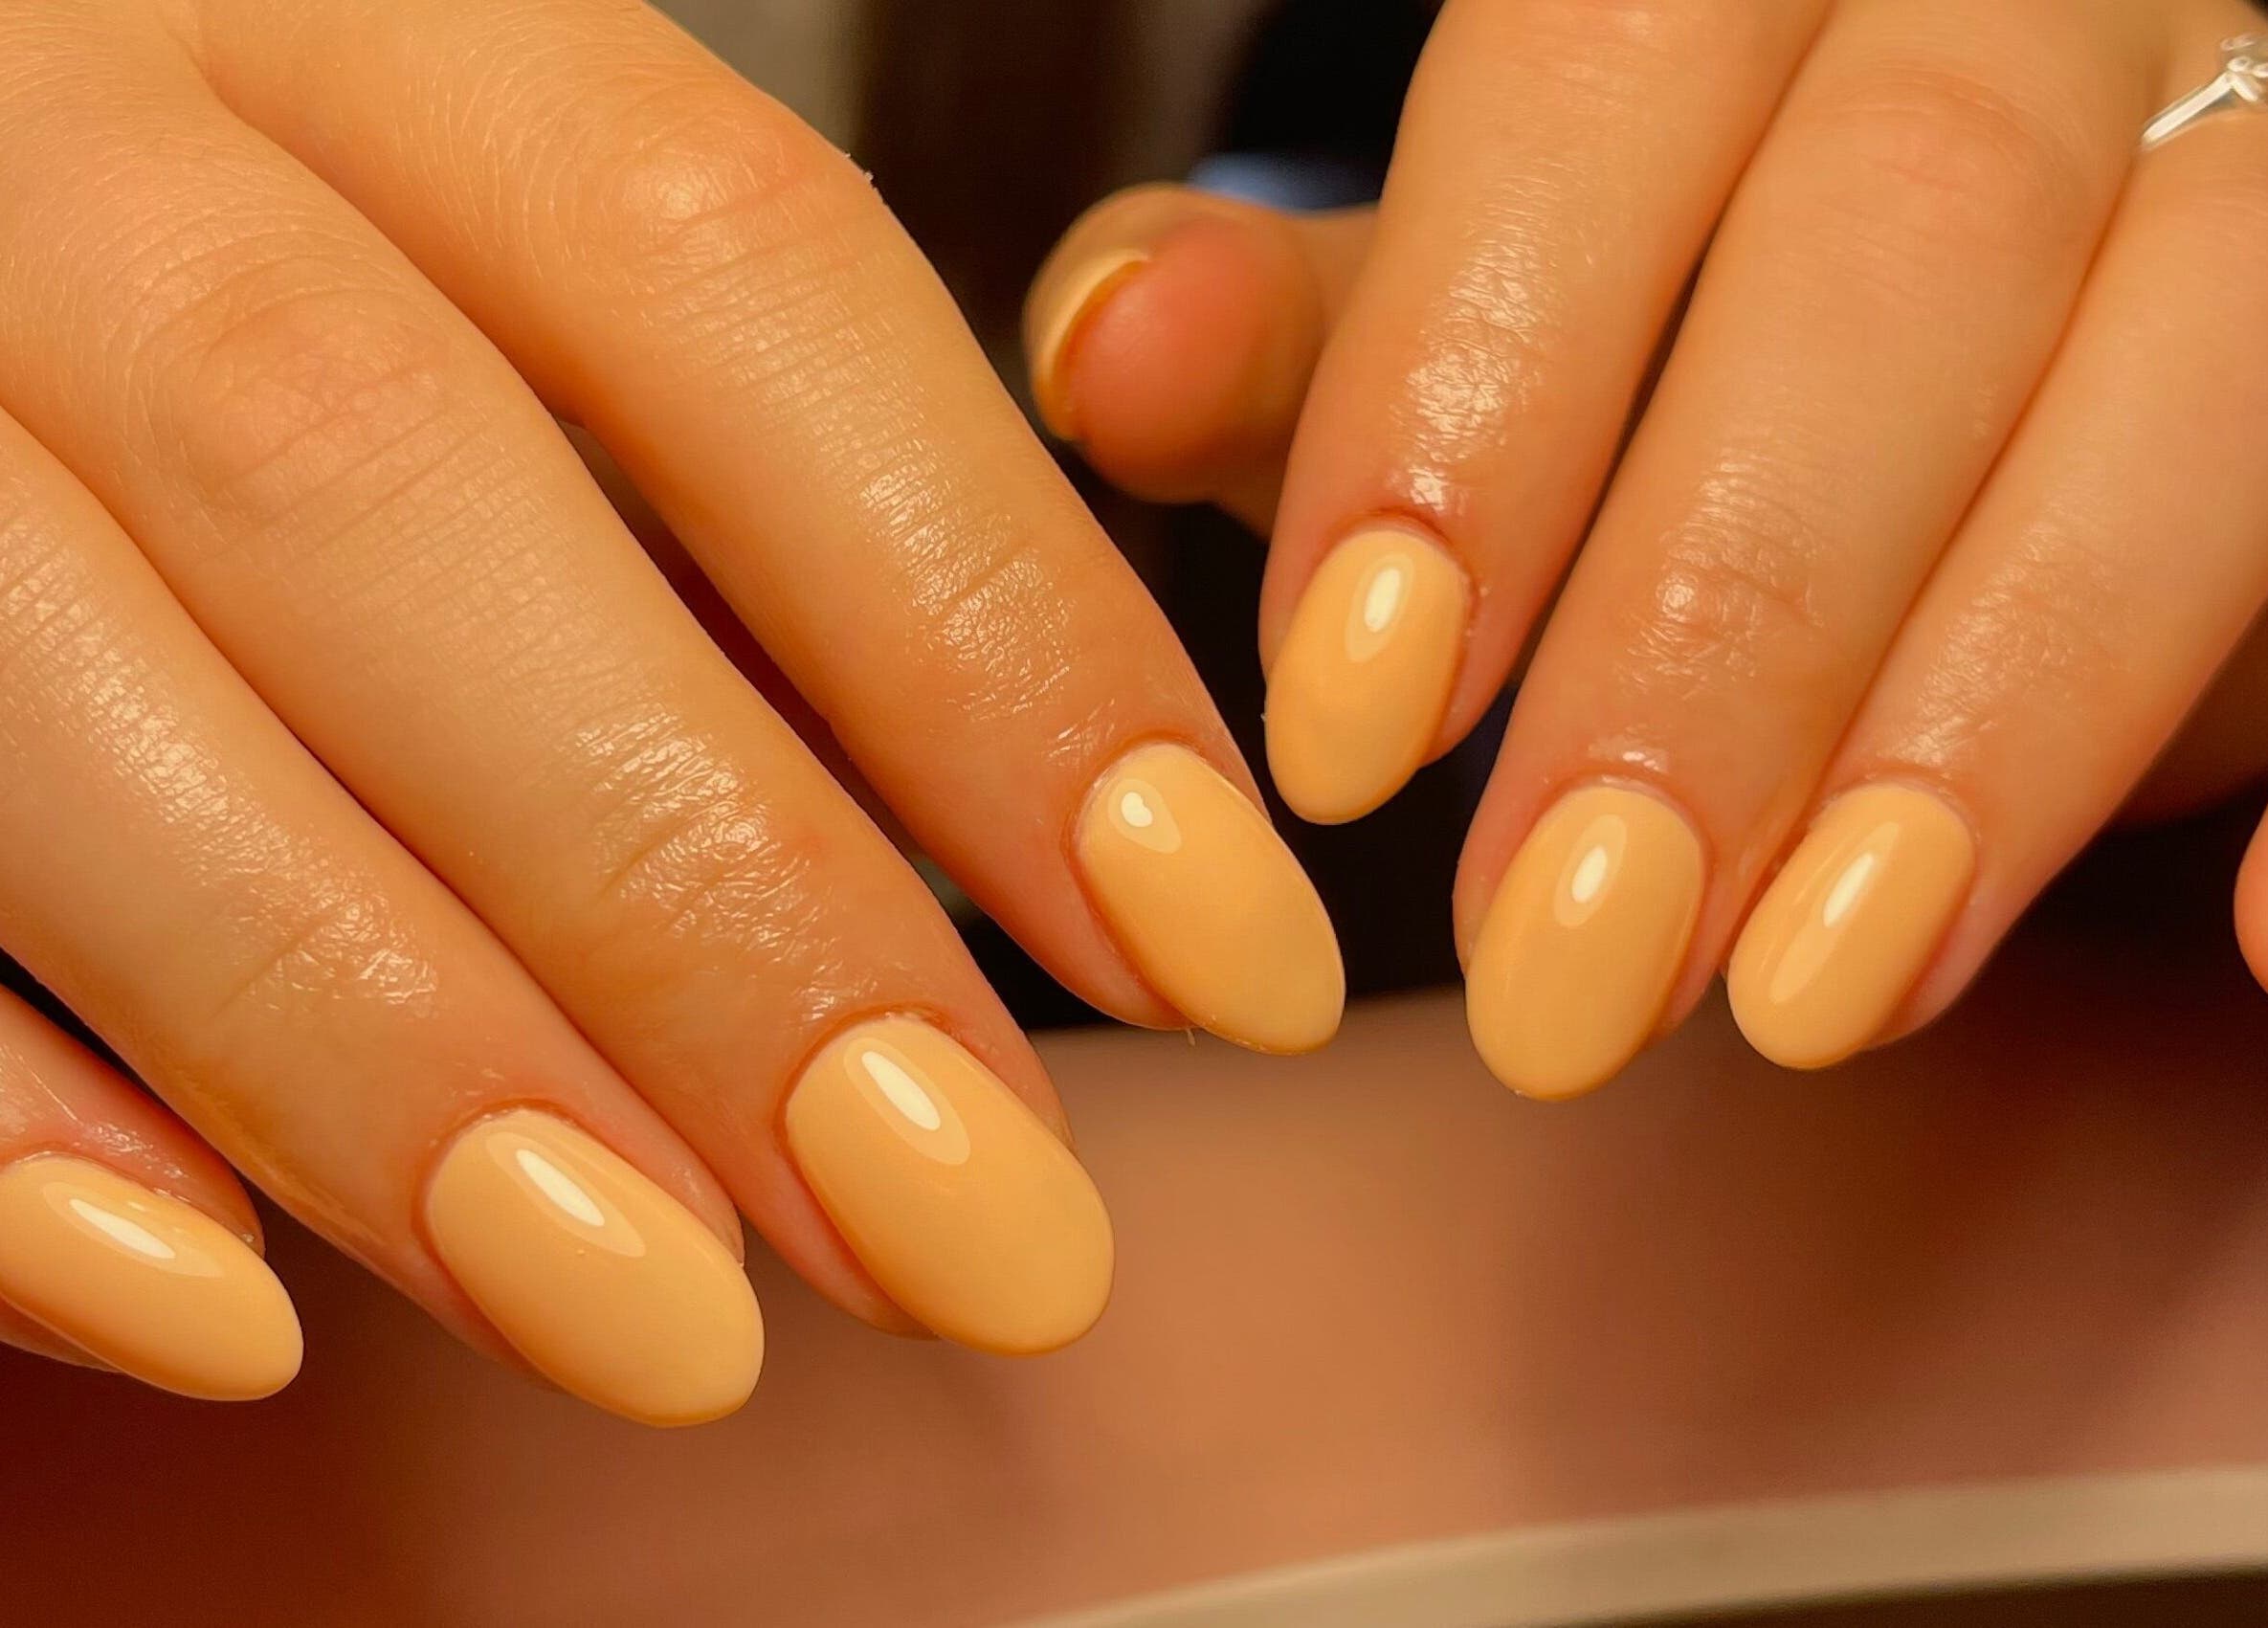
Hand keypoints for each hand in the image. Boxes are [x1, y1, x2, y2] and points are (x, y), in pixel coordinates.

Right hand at [0, 0, 1343, 1416]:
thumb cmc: (315, 318)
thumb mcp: (544, 305)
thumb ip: (807, 504)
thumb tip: (1121, 825)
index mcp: (362, 22)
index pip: (733, 269)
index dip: (999, 624)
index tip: (1227, 951)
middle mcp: (61, 124)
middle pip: (384, 474)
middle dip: (712, 894)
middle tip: (991, 1228)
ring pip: (59, 672)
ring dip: (380, 1040)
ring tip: (673, 1325)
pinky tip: (223, 1305)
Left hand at [1029, 0, 2267, 1094]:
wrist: (2010, 335)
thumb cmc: (1704, 322)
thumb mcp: (1505, 317)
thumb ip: (1329, 337)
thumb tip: (1107, 353)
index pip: (1598, 75)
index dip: (1469, 397)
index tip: (1343, 729)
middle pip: (1913, 238)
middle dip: (1723, 622)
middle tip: (1564, 954)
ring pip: (2216, 362)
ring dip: (2012, 706)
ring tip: (1810, 994)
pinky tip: (2261, 939)